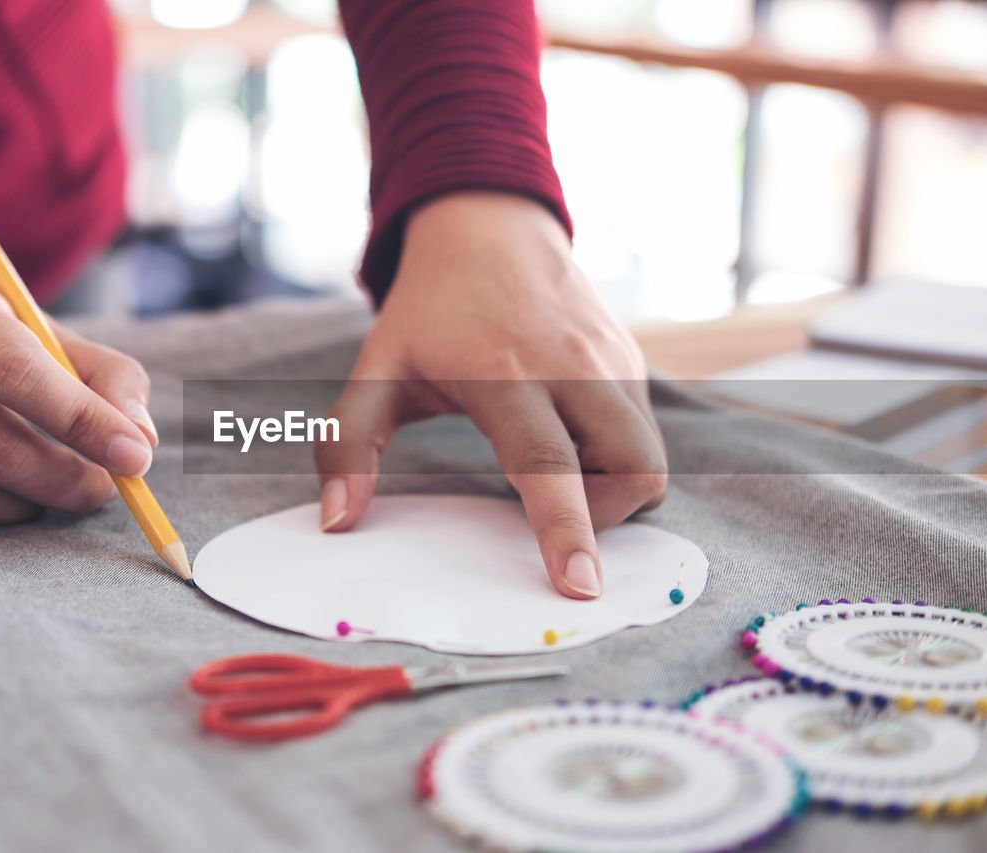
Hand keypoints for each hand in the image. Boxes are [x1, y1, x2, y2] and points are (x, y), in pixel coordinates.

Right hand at [0, 262, 157, 522]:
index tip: (134, 459)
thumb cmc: (0, 347)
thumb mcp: (56, 342)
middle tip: (102, 492)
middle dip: (63, 481)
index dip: (81, 422)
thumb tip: (141, 441)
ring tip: (51, 490)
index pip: (17, 373)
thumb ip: (113, 382)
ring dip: (23, 504)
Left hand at [315, 193, 666, 598]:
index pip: (548, 465)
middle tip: (549, 507)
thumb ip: (346, 445)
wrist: (489, 228)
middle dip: (603, 516)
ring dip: (612, 487)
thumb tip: (337, 522)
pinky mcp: (632, 360)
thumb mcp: (376, 369)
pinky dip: (617, 456)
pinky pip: (646, 432)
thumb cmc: (429, 309)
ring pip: (649, 458)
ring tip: (554, 466)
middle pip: (632, 472)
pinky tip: (568, 435)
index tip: (579, 585)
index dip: (567, 530)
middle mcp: (573, 368)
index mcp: (505, 374)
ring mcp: (614, 362)